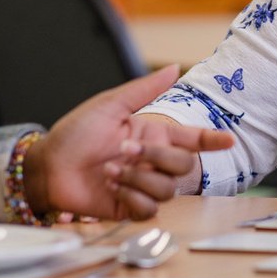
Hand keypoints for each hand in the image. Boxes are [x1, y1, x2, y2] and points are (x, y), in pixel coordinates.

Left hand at [25, 65, 234, 219]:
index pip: (191, 138)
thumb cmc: (74, 133)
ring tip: (111, 171)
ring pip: (167, 188)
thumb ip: (144, 89)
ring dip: (138, 178)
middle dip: (157, 158)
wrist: (47, 166)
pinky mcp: (129, 208)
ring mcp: (141, 185)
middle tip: (125, 151)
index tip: (229, 139)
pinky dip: (133, 198)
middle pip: (183, 166)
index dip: (211, 139)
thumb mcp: (109, 106)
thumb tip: (175, 68)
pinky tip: (113, 190)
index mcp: (151, 135)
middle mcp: (150, 161)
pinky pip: (149, 209)